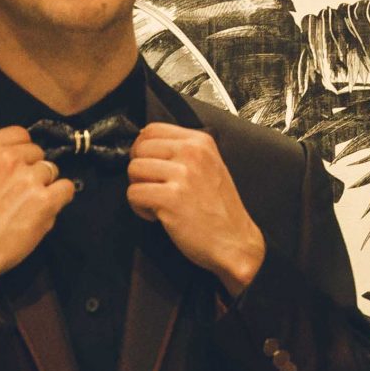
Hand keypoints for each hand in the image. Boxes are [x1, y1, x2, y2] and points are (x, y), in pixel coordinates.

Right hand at [0, 125, 73, 286]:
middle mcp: (9, 158)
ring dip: (44, 186)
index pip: (20, 134)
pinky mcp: (45, 201)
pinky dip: (60, 198)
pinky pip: (67, 188)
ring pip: (52, 170)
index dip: (23, 150)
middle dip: (32, 169)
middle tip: (20, 191)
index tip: (20, 163)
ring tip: (28, 205)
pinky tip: (46, 209)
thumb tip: (15, 157)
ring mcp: (29, 178)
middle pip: (38, 153)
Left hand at [127, 123, 265, 295]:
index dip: (143, 148)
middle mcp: (192, 152)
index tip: (150, 165)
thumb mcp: (210, 166)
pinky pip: (134, 194)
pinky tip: (159, 216)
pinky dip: (141, 208)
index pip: (151, 129)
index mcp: (201, 141)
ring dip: (140, 189)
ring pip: (133, 170)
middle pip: (139, 148)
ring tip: (159, 202)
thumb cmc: (220, 209)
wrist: (235, 241)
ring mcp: (183, 174)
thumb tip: (145, 145)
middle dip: (140, 171)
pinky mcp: (171, 198)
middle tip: (155, 188)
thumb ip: (183, 152)